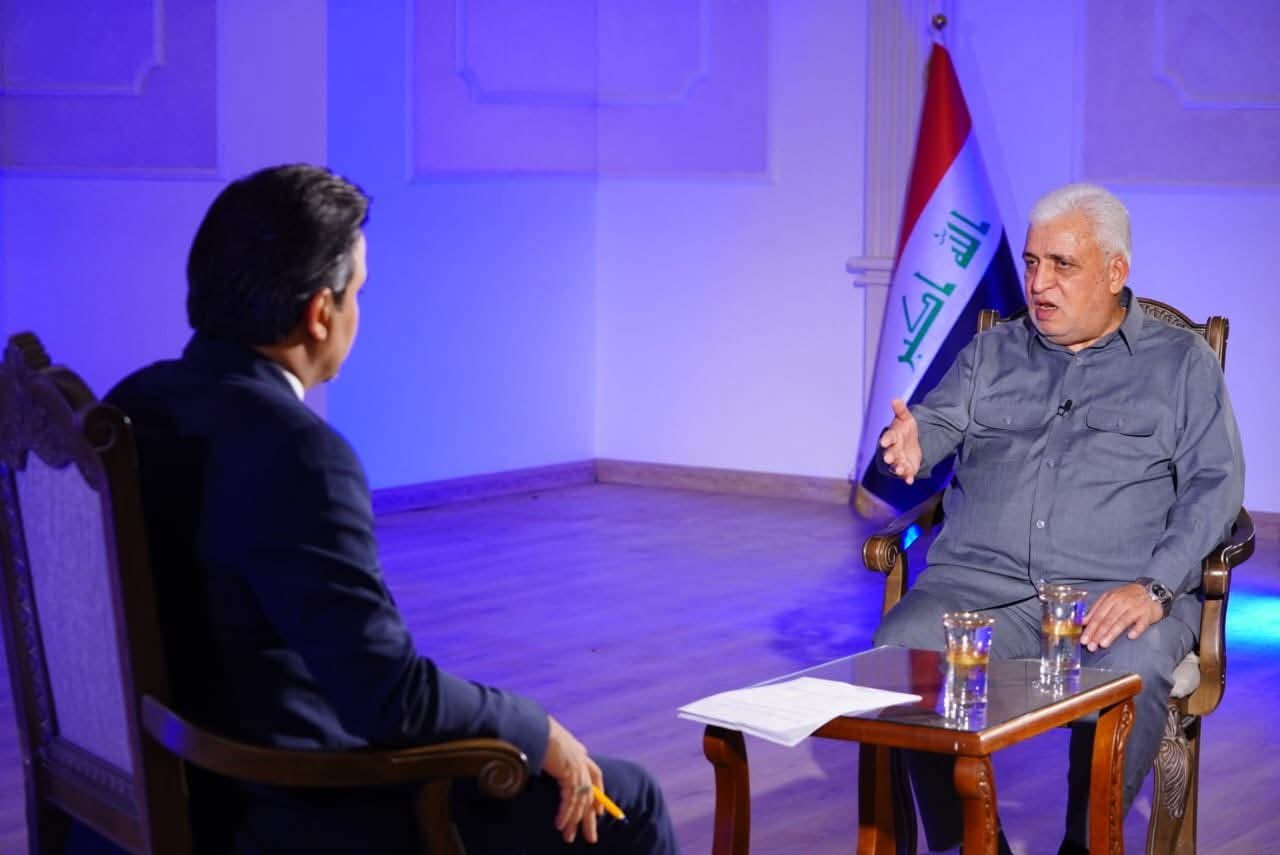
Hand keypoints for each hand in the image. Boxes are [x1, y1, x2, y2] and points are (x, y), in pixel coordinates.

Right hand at [542, 715, 602, 843]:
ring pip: (582, 801)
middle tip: (591, 837)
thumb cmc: (535, 732)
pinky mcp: (569, 772)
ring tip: (569, 838)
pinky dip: (566, 814)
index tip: (599, 812)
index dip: (599, 795)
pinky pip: (570, 800)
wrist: (533, 725)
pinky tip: (561, 825)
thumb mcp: (548, 744)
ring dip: (574, 821)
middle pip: (591, 794)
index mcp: (579, 752)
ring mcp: (577, 766)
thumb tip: (547, 764)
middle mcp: (581, 759)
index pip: (596, 775)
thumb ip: (554, 756)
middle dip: (590, 818)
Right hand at [879, 398, 921, 483]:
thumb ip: (901, 410)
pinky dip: (907, 477)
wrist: (911, 442)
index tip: (885, 442)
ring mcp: (899, 460)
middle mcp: (893, 450)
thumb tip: (895, 398)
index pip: (888, 438)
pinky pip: (906, 473)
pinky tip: (910, 481)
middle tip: (888, 458)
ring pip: (896, 465)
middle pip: (890, 453)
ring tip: (901, 469)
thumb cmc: (905, 429)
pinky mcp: (906, 467)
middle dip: (889, 456)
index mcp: (892, 437)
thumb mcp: (906, 419)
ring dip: (898, 468)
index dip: (886, 440)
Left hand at [1080, 583, 1162, 650]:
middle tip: (1090, 646)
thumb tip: (1083, 621)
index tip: (1083, 640)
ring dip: (1111, 634)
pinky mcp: (1147, 614)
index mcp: (1110, 598)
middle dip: (1097, 634)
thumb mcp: (1110, 598)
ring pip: (1121, 622)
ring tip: (1103, 644)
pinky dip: (1136, 629)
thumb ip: (1096, 609)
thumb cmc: (1128, 596)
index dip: (1090, 628)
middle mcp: (1121, 603)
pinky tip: (1130, 637)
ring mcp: (1135, 608)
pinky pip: (1142, 623)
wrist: (1152, 591)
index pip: (1098, 615)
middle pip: (1107, 620)